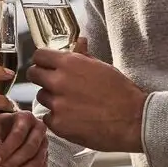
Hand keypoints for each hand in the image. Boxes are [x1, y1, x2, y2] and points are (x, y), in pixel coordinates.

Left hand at [0, 109, 46, 166]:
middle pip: (29, 150)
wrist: (12, 126)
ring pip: (36, 163)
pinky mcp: (46, 158)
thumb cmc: (0, 126)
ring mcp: (44, 145)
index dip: (5, 150)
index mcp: (25, 118)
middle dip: (11, 164)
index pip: (18, 135)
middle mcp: (39, 130)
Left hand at [31, 39, 146, 153]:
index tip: (46, 66)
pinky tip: (72, 119)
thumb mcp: (103, 68)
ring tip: (71, 104)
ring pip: (41, 97)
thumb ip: (84, 56)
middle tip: (53, 85)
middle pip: (34, 75)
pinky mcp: (59, 124)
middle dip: (41, 78)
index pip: (39, 56)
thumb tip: (80, 42)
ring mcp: (58, 104)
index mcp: (70, 63)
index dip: (42, 61)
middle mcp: (60, 81)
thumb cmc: (122, 93)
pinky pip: (48, 118)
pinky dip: (57, 119)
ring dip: (51, 99)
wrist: (133, 120)